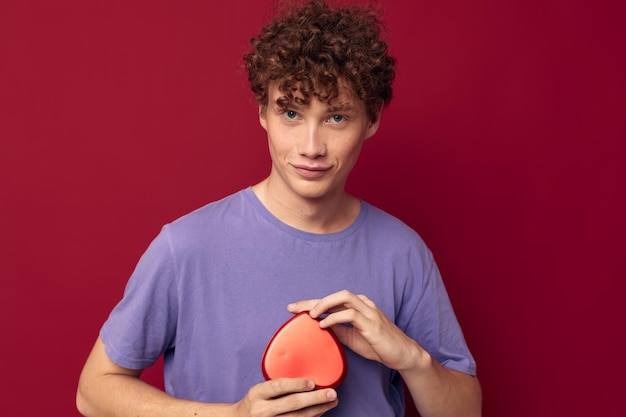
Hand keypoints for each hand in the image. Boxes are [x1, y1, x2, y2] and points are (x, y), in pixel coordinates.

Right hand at [232, 378, 337, 416]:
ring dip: (318, 410)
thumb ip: (277, 385)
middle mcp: (262, 410)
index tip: (312, 382)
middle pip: (292, 405)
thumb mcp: (260, 390)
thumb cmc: (255, 402)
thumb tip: (307, 379)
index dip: (296, 384)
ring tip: (331, 402)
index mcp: (257, 394)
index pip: (278, 387)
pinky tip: (320, 412)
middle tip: (332, 393)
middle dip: (315, 399)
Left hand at [288, 290, 422, 372]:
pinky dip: (334, 318)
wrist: (402, 355)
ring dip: (324, 304)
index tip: (293, 308)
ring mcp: (369, 311)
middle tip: (294, 309)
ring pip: (343, 297)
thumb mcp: (352, 337)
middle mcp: (363, 304)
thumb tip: (320, 327)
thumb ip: (338, 330)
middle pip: (335, 295)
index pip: (331, 300)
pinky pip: (350, 314)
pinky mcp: (372, 323)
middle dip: (313, 301)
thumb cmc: (378, 345)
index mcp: (358, 306)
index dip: (311, 302)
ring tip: (311, 316)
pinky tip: (324, 326)